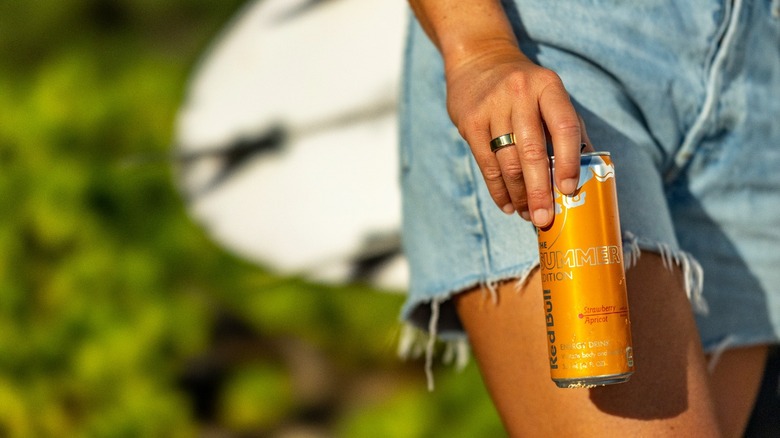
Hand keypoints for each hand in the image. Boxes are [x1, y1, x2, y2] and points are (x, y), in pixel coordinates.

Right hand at [444, 41, 588, 226]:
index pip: (564, 128)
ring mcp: (492, 107)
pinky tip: (508, 205)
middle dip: (540, 191)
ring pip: (507, 162)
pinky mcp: (470, 122)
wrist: (479, 61)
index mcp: (548, 87)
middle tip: (545, 218)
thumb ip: (569, 127)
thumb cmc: (525, 87)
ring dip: (519, 195)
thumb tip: (587, 170)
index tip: (569, 190)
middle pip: (532, 152)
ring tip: (528, 214)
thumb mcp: (550, 94)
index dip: (568, 162)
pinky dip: (498, 190)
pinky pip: (486, 164)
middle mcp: (520, 94)